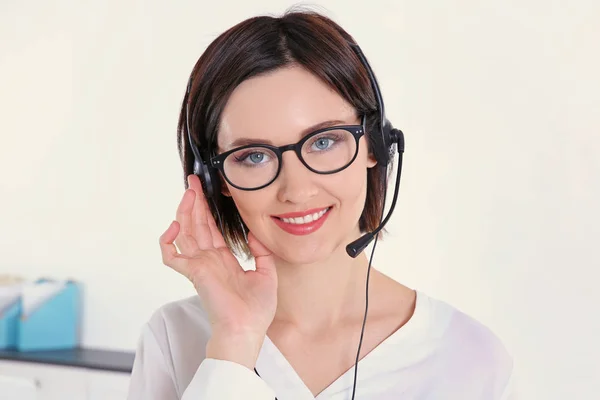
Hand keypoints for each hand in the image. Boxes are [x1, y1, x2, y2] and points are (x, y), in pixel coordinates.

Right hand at [159, 175, 277, 365]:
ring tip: (188, 192)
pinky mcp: (193, 273)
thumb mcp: (267, 273)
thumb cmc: (256, 310)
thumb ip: (261, 251)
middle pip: (196, 225)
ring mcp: (199, 265)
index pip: (211, 229)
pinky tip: (175, 225)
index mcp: (223, 259)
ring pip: (184, 233)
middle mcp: (208, 260)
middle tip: (193, 181)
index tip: (206, 192)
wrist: (248, 330)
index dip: (207, 210)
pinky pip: (171, 256)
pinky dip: (168, 241)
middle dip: (194, 202)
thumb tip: (255, 232)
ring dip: (184, 211)